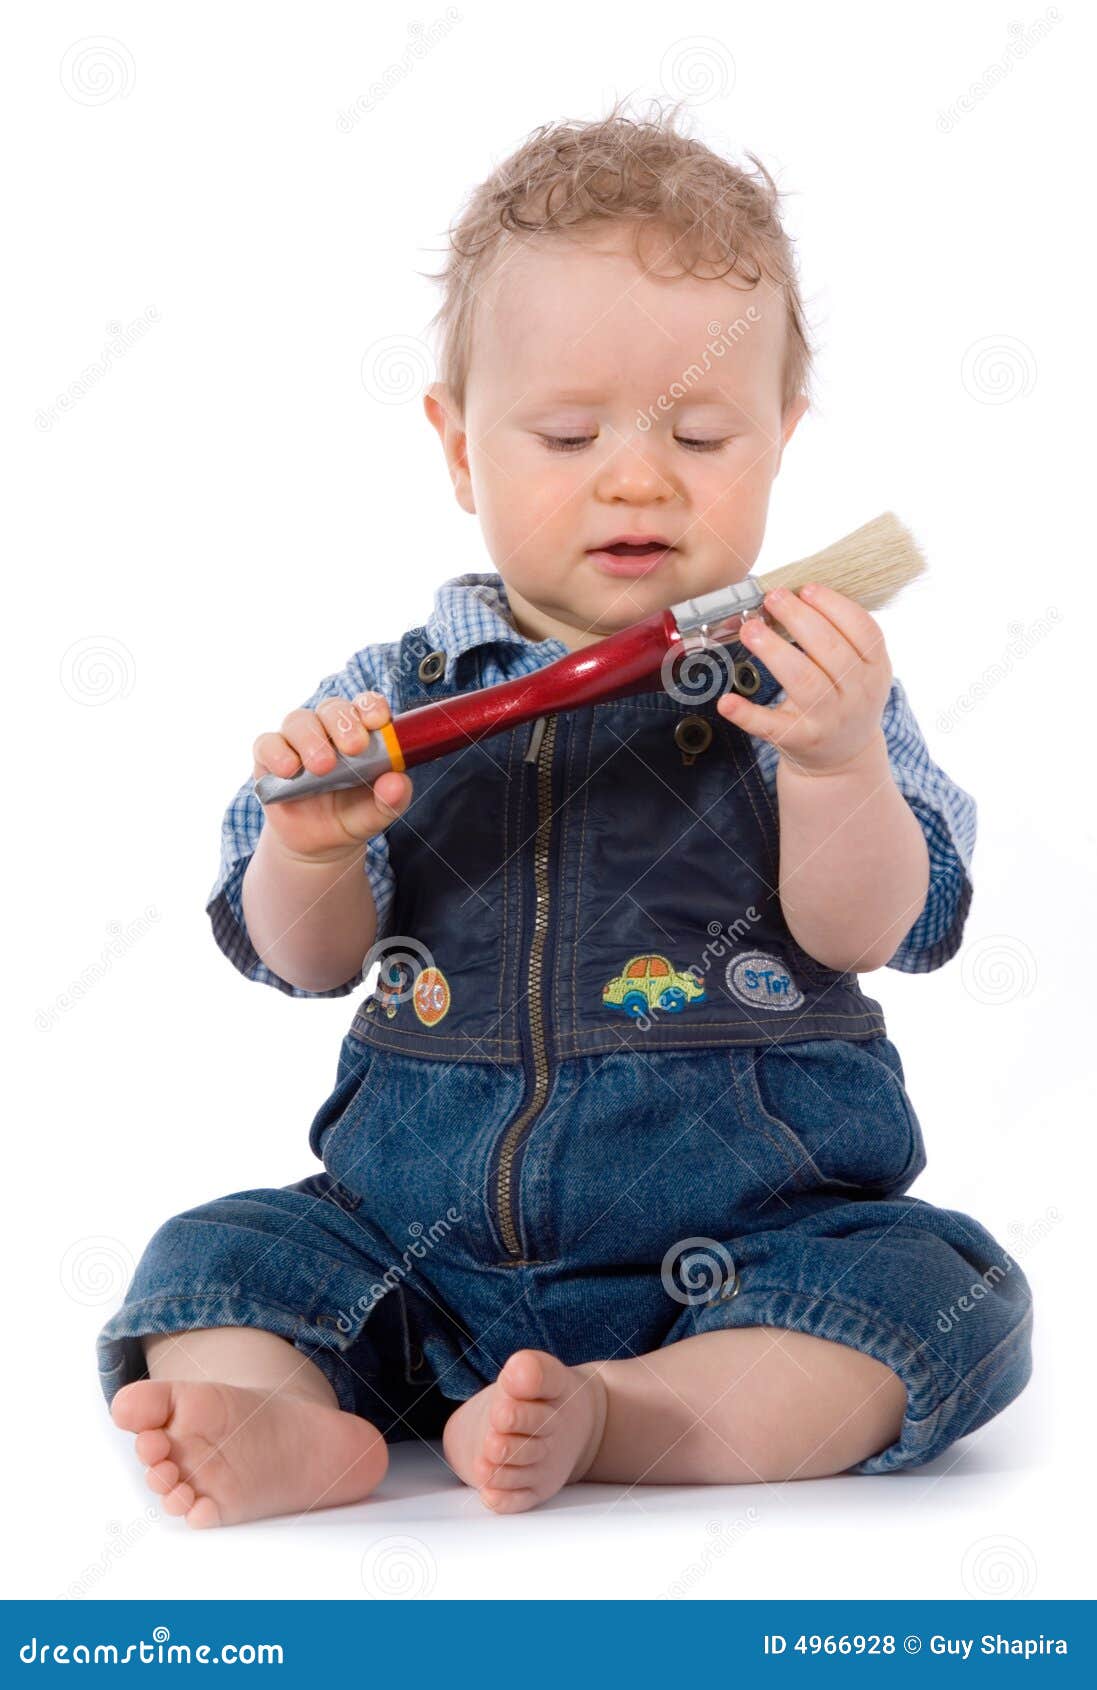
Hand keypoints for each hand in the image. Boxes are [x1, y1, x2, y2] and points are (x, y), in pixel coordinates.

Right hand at [251, 690, 412, 859]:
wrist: (317, 843)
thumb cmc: (351, 816)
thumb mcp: (376, 814)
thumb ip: (391, 799)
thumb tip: (398, 782)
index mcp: (361, 733)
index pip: (366, 705)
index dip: (371, 707)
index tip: (378, 721)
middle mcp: (328, 730)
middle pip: (332, 708)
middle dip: (344, 723)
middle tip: (354, 748)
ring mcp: (296, 740)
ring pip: (299, 720)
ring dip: (311, 739)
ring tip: (321, 766)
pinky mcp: (269, 756)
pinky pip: (267, 743)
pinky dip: (277, 753)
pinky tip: (288, 770)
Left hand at [716, 582, 891, 776]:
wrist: (844, 759)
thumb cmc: (842, 699)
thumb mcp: (858, 669)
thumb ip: (837, 636)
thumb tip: (793, 593)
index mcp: (875, 669)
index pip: (863, 631)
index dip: (835, 606)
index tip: (806, 589)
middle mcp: (856, 694)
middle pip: (830, 650)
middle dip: (799, 619)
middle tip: (772, 598)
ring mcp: (828, 720)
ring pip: (803, 680)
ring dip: (774, 651)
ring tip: (750, 628)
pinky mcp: (799, 741)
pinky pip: (771, 726)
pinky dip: (747, 714)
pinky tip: (726, 701)